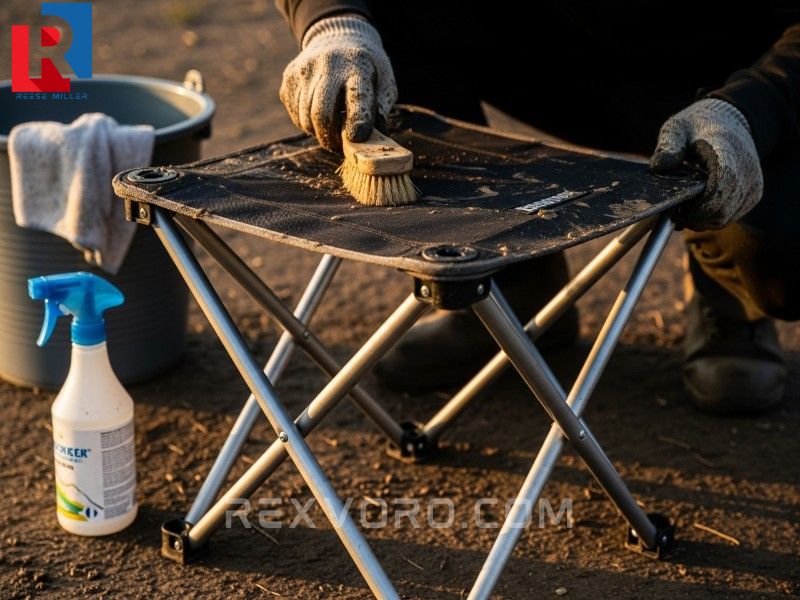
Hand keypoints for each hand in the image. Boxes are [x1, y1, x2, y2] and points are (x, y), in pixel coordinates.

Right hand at [279, 15, 396, 150]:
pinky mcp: (289, 77)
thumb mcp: (383, 86)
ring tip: (331, 129)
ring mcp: (305, 69)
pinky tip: (319, 113)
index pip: (357, 97)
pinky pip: (295, 114)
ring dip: (319, 133)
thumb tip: (372, 142)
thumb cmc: (365, 72)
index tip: (355, 138)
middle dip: (330, 138)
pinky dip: (307, 123)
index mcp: (359, 67)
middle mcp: (328, 64)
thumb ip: (380, 113)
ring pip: (305, 118)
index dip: (356, 121)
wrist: (339, 39)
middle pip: (322, 113)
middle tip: (339, 145)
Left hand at [651, 98, 763, 229]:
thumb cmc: (698, 126)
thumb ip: (668, 145)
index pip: (724, 182)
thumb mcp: (677, 128)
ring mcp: (752, 184)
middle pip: (722, 209)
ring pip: (724, 218)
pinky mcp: (753, 195)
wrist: (729, 123)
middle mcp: (746, 170)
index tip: (680, 209)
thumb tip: (660, 166)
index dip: (703, 203)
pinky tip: (696, 210)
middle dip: (694, 217)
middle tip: (674, 213)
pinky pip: (729, 217)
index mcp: (727, 150)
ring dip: (701, 220)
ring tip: (682, 211)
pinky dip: (710, 219)